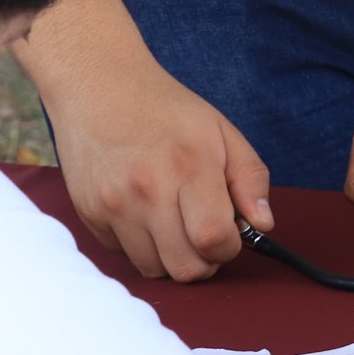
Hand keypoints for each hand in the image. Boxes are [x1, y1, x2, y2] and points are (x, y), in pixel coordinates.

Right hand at [44, 60, 274, 281]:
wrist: (98, 85)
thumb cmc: (165, 109)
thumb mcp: (220, 130)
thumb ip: (250, 178)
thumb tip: (263, 224)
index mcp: (190, 165)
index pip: (214, 239)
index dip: (228, 247)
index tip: (228, 233)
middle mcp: (148, 190)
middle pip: (185, 268)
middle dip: (204, 260)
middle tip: (202, 233)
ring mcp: (115, 205)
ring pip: (154, 270)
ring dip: (171, 256)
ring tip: (173, 222)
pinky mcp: (90, 215)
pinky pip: (124, 256)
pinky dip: (140, 245)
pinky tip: (142, 212)